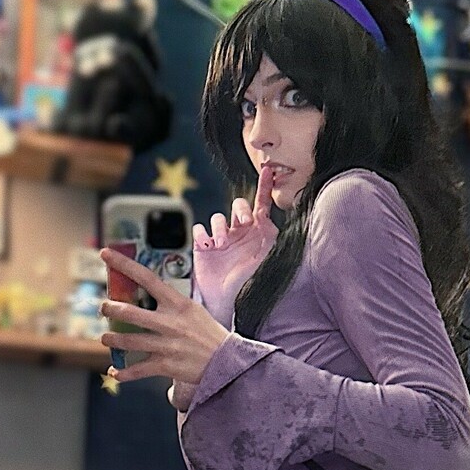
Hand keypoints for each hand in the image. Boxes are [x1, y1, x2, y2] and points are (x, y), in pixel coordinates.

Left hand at [100, 247, 230, 389]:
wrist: (227, 360)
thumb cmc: (207, 332)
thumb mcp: (192, 309)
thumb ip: (169, 302)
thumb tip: (146, 293)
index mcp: (176, 303)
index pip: (146, 278)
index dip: (123, 265)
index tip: (106, 255)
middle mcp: (169, 322)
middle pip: (131, 312)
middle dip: (111, 309)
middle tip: (104, 308)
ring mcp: (166, 345)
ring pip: (129, 341)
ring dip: (112, 340)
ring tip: (106, 338)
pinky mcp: (166, 365)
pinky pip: (138, 370)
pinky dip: (124, 373)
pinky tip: (116, 371)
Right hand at [191, 163, 278, 325]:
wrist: (227, 300)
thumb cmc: (249, 283)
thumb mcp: (265, 259)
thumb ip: (269, 238)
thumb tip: (268, 219)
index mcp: (256, 233)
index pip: (261, 205)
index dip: (264, 186)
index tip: (268, 169)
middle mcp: (239, 232)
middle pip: (237, 206)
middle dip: (239, 209)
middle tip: (242, 222)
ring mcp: (220, 238)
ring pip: (217, 218)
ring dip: (220, 229)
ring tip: (221, 245)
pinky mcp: (203, 245)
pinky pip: (200, 229)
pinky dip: (203, 235)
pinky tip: (208, 246)